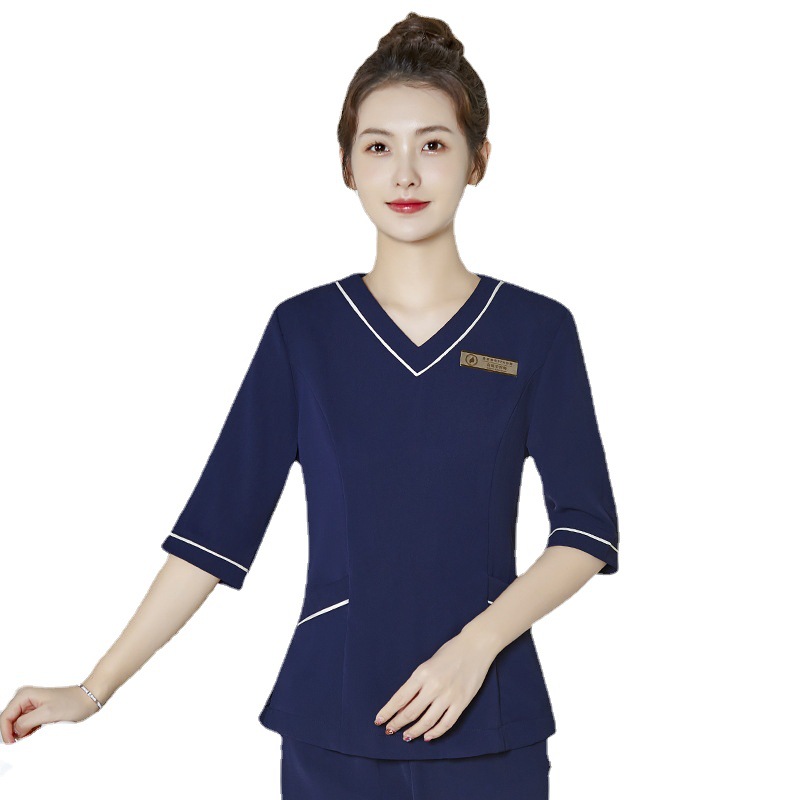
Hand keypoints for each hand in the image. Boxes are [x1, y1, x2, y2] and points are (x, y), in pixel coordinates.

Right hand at [1, 685, 101, 743]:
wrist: (87, 699)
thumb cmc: (72, 703)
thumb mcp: (47, 713)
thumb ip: (26, 722)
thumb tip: (14, 731)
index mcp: (24, 695)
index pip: (5, 717)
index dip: (6, 733)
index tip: (14, 742)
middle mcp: (25, 698)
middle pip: (9, 721)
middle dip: (15, 732)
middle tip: (31, 734)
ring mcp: (30, 705)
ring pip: (16, 725)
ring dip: (24, 732)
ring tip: (38, 729)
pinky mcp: (36, 712)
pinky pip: (25, 726)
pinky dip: (29, 731)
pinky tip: (39, 729)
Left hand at [373, 627, 497, 742]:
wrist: (475, 646)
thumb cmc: (449, 653)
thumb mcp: (427, 665)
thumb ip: (416, 684)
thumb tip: (403, 706)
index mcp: (421, 674)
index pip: (400, 698)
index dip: (387, 712)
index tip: (379, 720)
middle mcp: (433, 686)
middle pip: (410, 712)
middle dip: (397, 724)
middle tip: (390, 731)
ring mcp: (448, 696)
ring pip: (427, 721)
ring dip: (414, 731)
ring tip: (406, 736)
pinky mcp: (462, 702)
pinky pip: (446, 723)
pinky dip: (435, 732)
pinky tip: (427, 736)